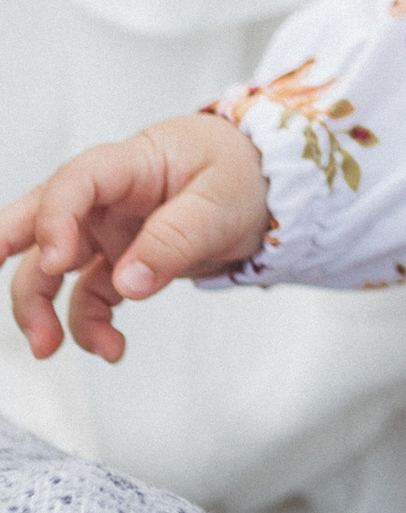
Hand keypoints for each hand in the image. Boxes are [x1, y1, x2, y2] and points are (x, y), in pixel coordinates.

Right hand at [3, 116, 270, 362]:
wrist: (270, 186)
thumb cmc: (243, 173)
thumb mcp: (222, 202)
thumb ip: (175, 239)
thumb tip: (128, 284)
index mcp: (130, 164)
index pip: (75, 182)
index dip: (55, 219)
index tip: (58, 260)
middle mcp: (106, 198)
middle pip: (36, 218)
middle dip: (1, 247)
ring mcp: (107, 232)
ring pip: (51, 269)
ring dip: (38, 308)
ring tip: (49, 348)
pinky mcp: (119, 262)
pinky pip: (88, 296)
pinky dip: (90, 325)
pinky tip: (111, 347)